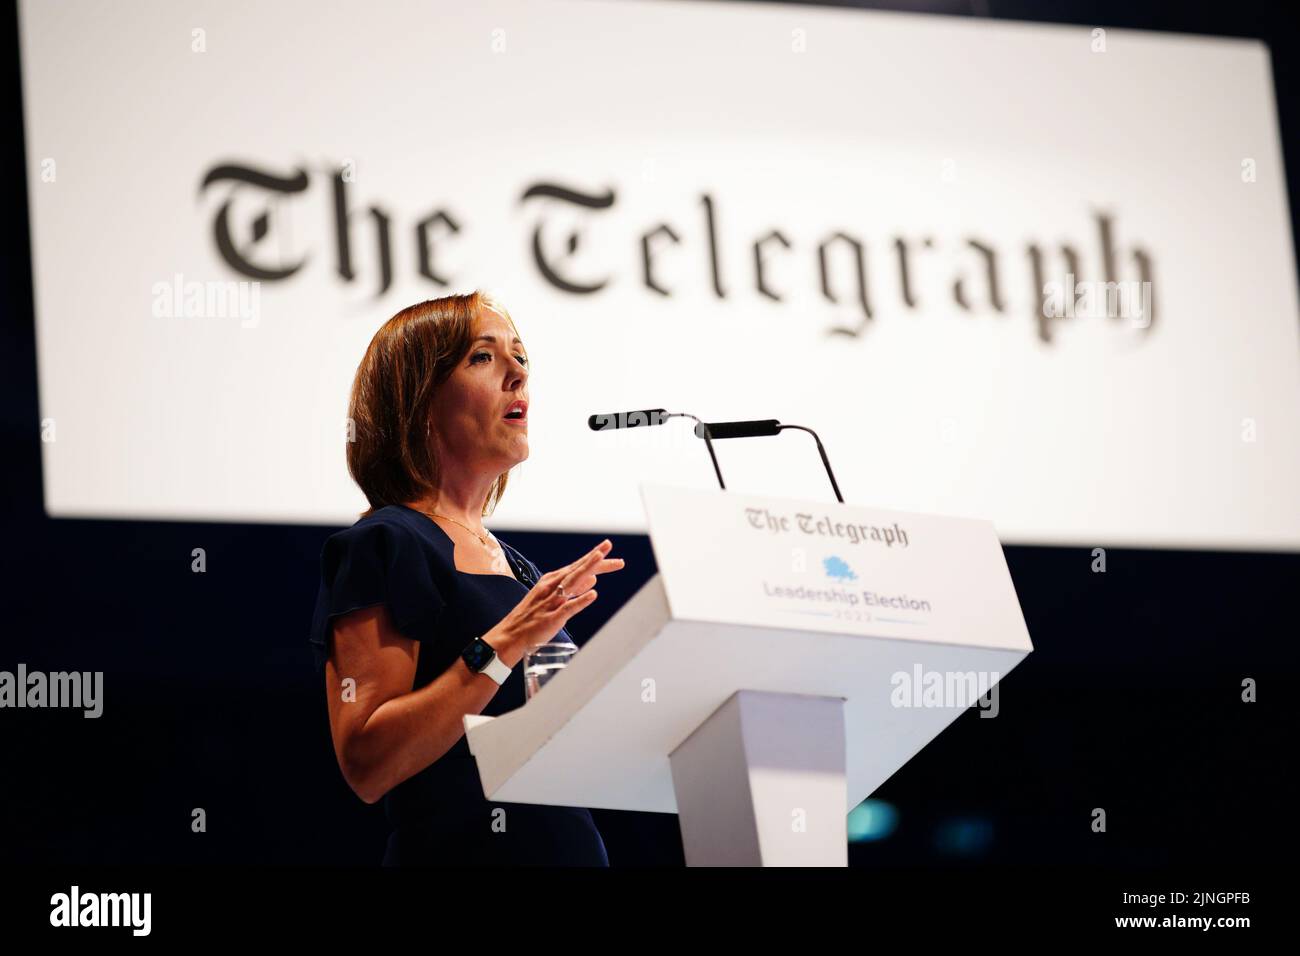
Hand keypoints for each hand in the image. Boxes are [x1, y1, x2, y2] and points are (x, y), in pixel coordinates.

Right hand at [490, 539, 624, 659]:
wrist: (509, 636)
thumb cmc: (531, 618)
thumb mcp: (553, 598)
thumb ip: (574, 589)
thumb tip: (593, 579)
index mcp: (552, 581)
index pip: (577, 566)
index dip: (593, 557)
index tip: (607, 546)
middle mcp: (551, 587)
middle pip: (576, 570)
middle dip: (594, 558)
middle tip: (608, 545)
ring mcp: (551, 602)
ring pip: (572, 582)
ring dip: (586, 569)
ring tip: (600, 558)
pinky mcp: (551, 618)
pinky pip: (568, 608)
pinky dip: (580, 601)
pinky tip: (593, 594)